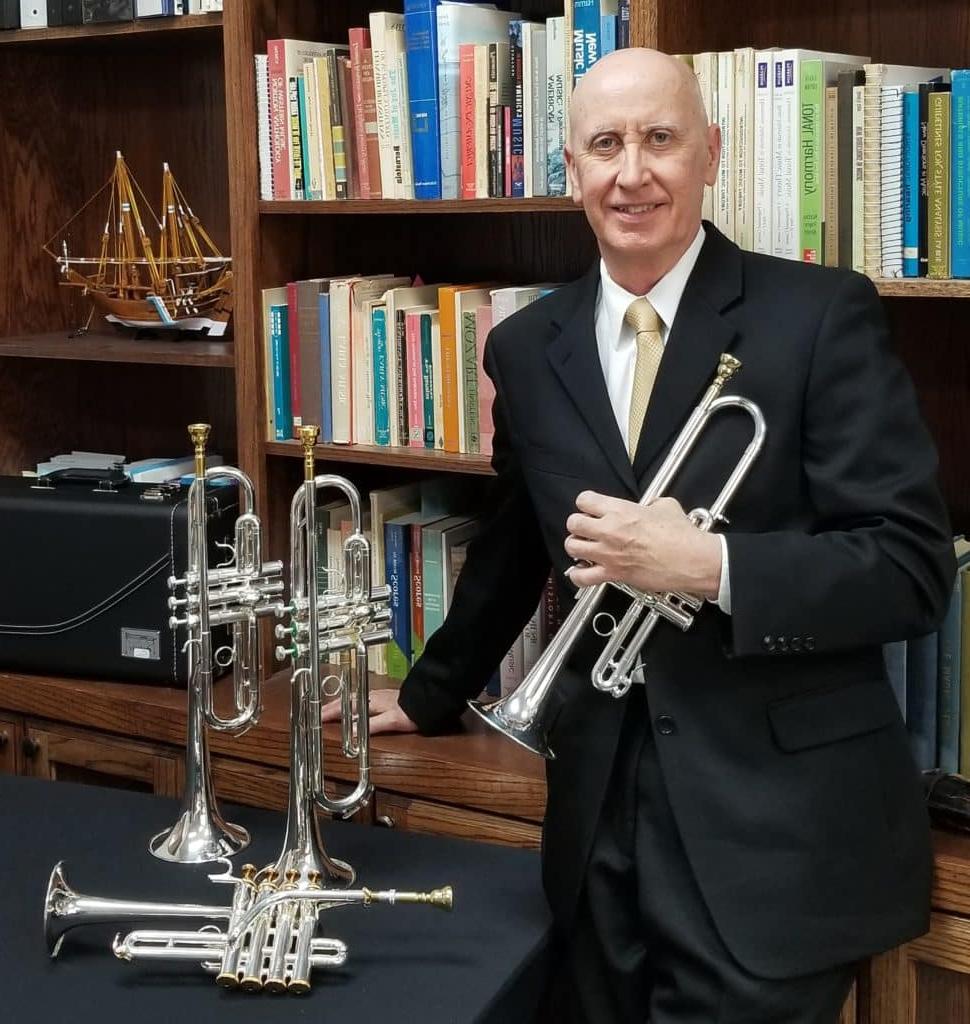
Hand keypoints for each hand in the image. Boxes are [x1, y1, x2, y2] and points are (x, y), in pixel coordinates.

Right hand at [320, 687, 418, 735]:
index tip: (317, 718)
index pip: (345, 708)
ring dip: (341, 703)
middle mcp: (372, 697)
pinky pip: (362, 698)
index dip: (331, 713)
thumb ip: (371, 727)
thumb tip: (352, 734)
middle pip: (347, 701)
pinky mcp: (385, 697)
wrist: (428, 701)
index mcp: (370, 702)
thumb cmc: (410, 712)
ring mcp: (379, 695)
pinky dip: (353, 701)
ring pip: (354, 698)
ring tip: (331, 708)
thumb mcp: (390, 721)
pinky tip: (356, 705)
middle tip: (318, 713)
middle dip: (332, 707)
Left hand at [563, 491, 720, 597]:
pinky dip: (578, 575)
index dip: (586, 504)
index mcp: (620, 510)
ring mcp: (608, 553)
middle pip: (573, 523)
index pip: (584, 500)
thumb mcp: (666, 506)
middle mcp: (609, 530)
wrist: (691, 560)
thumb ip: (650, 504)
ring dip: (576, 547)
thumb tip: (649, 506)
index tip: (591, 509)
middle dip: (578, 525)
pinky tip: (583, 571)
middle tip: (587, 529)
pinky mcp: (613, 574)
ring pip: (572, 547)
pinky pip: (582, 577)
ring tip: (585, 548)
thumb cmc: (682, 535)